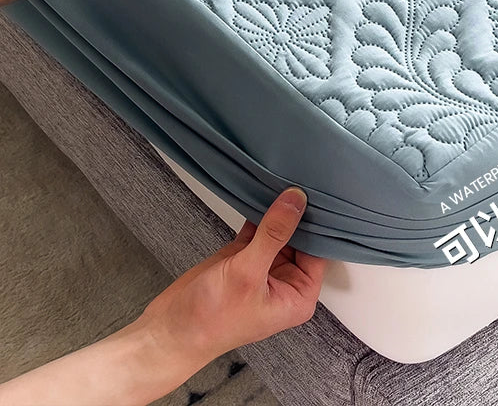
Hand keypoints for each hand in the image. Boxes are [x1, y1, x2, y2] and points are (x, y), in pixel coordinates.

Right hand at [138, 188, 324, 365]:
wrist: (168, 330)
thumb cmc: (210, 319)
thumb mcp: (248, 272)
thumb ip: (274, 234)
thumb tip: (296, 201)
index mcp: (298, 295)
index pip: (319, 251)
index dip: (319, 223)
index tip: (318, 192)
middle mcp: (286, 281)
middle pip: (301, 238)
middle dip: (298, 212)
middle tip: (302, 177)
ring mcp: (264, 266)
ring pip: (280, 230)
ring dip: (279, 209)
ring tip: (285, 176)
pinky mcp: (243, 256)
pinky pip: (259, 227)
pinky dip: (259, 212)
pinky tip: (263, 190)